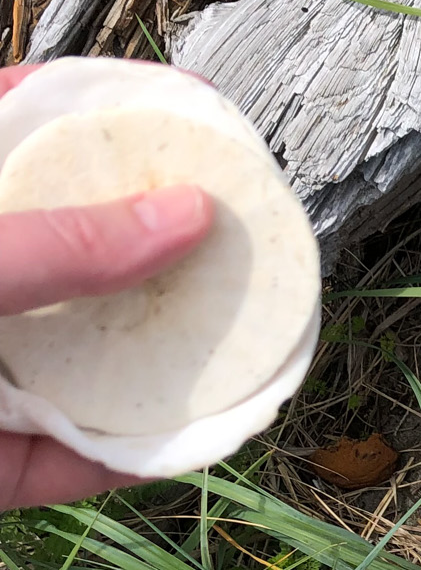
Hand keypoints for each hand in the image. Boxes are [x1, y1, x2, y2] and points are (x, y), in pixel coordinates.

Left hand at [0, 64, 214, 509]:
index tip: (183, 107)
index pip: (12, 126)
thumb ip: (54, 245)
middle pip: (60, 251)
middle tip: (239, 226)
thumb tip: (185, 215)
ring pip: (70, 360)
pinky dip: (128, 456)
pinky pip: (60, 463)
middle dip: (149, 241)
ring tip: (248, 330)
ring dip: (157, 354)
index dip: (93, 105)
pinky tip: (198, 435)